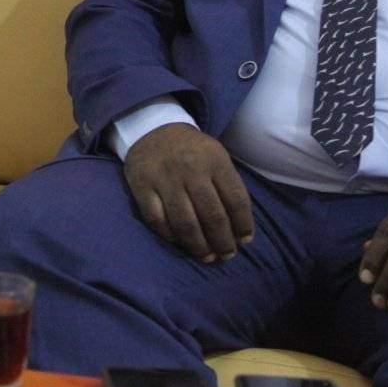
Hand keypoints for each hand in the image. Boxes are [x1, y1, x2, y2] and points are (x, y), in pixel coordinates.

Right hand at [123, 123, 253, 262]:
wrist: (153, 130)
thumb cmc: (192, 151)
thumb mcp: (217, 157)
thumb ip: (229, 187)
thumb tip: (240, 231)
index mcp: (214, 160)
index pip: (236, 200)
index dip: (243, 225)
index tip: (245, 241)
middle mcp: (191, 169)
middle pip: (212, 216)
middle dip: (223, 242)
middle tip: (227, 255)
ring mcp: (165, 179)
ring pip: (185, 223)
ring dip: (199, 246)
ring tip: (207, 257)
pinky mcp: (142, 187)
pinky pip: (158, 221)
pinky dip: (170, 236)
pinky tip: (180, 243)